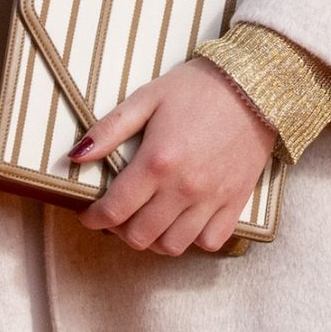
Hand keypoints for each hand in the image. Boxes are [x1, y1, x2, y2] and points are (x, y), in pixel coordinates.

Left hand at [75, 59, 276, 256]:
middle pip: (140, 236)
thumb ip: (109, 129)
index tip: (89, 215)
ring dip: (153, 239)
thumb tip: (75, 155)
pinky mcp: (235, 202)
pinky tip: (184, 221)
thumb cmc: (197, 88)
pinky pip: (210, 241)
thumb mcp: (147, 98)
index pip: (115, 209)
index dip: (94, 218)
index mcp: (157, 161)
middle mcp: (183, 188)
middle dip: (120, 231)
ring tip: (148, 220)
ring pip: (173, 246)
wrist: (254, 85)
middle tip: (118, 215)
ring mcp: (212, 199)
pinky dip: (193, 239)